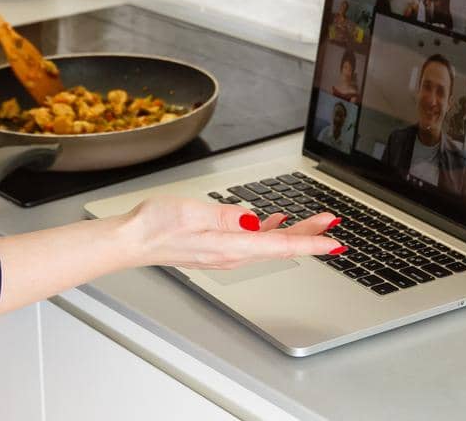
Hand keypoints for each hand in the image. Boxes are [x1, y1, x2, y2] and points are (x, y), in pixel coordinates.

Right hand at [114, 195, 342, 269]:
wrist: (132, 240)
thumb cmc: (155, 225)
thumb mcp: (193, 211)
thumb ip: (227, 215)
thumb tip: (253, 219)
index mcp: (229, 246)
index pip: (280, 246)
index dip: (311, 243)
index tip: (333, 242)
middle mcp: (231, 254)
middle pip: (280, 246)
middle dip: (309, 234)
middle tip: (331, 222)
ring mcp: (225, 253)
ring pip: (270, 244)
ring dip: (293, 233)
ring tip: (313, 222)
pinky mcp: (217, 247)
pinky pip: (253, 242)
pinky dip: (271, 233)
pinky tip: (275, 223)